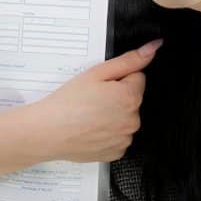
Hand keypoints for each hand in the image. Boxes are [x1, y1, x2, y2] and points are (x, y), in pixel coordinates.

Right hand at [28, 38, 162, 162]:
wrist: (48, 132)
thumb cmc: (68, 102)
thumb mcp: (97, 73)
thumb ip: (129, 60)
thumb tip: (153, 48)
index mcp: (130, 97)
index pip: (136, 78)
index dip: (117, 78)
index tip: (100, 85)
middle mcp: (133, 120)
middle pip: (131, 99)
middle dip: (116, 97)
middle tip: (91, 100)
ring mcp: (125, 138)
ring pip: (124, 118)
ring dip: (112, 115)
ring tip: (88, 115)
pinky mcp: (116, 152)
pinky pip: (118, 137)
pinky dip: (107, 133)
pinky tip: (90, 129)